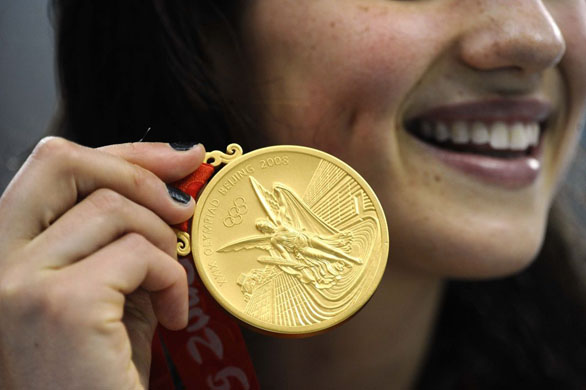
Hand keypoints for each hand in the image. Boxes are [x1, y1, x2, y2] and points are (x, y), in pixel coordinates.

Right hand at [0, 137, 204, 388]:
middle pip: (63, 161)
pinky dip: (172, 280)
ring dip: (164, 243)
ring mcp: (21, 279)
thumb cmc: (104, 366)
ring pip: (115, 209)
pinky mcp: (62, 303)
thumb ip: (126, 234)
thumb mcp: (111, 287)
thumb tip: (176, 183)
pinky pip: (140, 253)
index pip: (55, 165)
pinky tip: (173, 318)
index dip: (125, 153)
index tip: (180, 157)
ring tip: (169, 287)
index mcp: (7, 249)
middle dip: (140, 172)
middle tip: (184, 206)